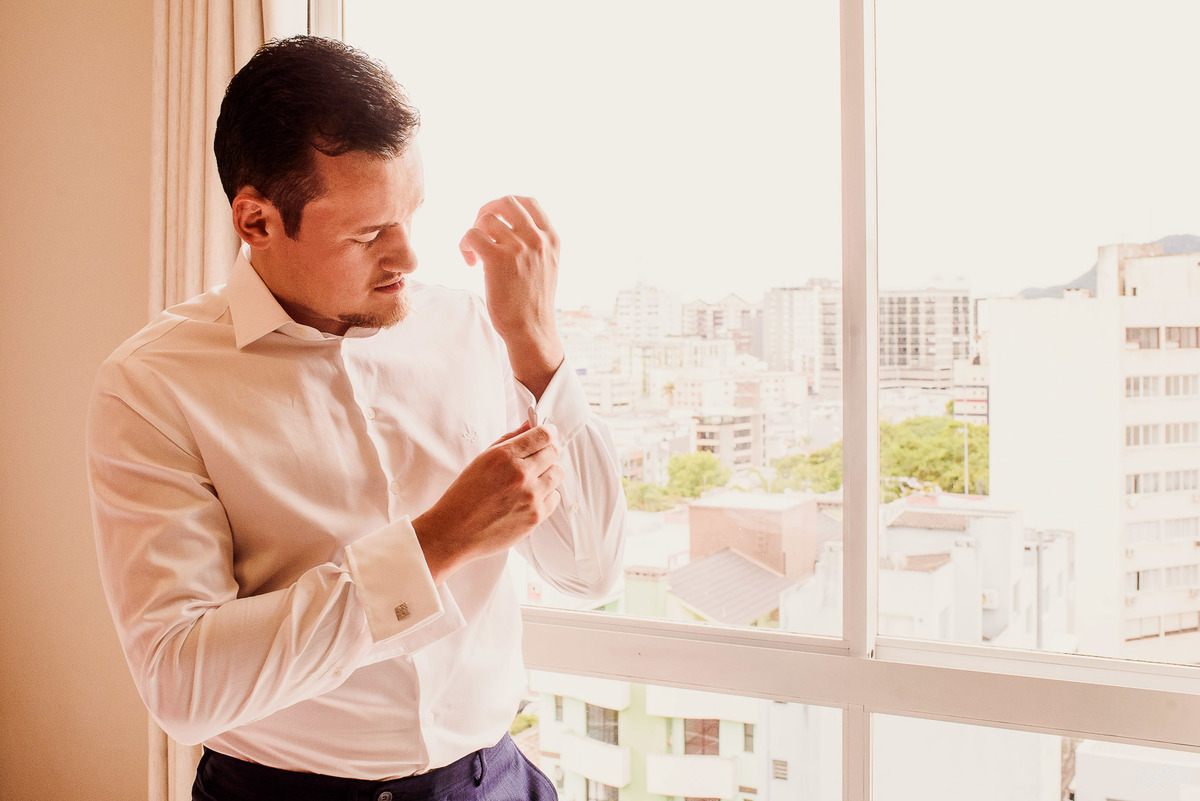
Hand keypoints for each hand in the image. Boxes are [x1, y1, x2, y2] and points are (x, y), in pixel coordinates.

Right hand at [412, 421, 562, 583]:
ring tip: (530, 481)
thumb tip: (531, 425)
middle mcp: (521, 474)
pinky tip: (528, 498)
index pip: (544, 435)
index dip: (548, 433)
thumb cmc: (464, 495)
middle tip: (535, 460)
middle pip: (554, 452)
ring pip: (557, 474)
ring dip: (547, 474)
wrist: (454, 531)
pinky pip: (555, 498)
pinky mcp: (536, 516)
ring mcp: (531, 496)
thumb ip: (509, 439)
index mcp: (505, 456)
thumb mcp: (482, 459)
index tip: (547, 436)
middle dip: (547, 452)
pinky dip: (546, 496)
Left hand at [460, 196, 564, 396]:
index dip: (507, 207)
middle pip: (506, 202)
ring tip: (474, 253)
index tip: (498, 222)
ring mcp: (518, 248)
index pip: (529, 202)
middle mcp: (537, 239)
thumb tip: (508, 226)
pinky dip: (465, 246)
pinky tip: (470, 263)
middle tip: (480, 232)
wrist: (532, 329)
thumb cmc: (534, 302)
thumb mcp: (547, 266)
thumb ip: (536, 244)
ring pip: (485, 219)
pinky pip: (472, 236)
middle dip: (487, 212)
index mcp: (551, 239)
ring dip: (474, 232)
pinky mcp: (497, 260)